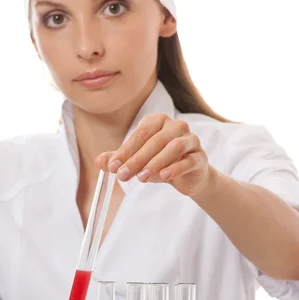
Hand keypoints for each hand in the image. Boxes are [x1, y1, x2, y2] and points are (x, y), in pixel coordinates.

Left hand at [95, 113, 210, 196]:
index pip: (140, 133)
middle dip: (137, 159)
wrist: (187, 177)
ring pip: (174, 147)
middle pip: (155, 140)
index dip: (125, 150)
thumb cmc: (160, 164)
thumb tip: (98, 162)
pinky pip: (189, 160)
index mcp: (158, 121)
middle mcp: (176, 126)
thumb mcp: (136, 161)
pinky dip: (175, 168)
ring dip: (156, 163)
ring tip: (142, 178)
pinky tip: (163, 177)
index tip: (112, 166)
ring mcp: (191, 140)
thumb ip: (118, 160)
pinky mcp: (200, 157)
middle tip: (123, 175)